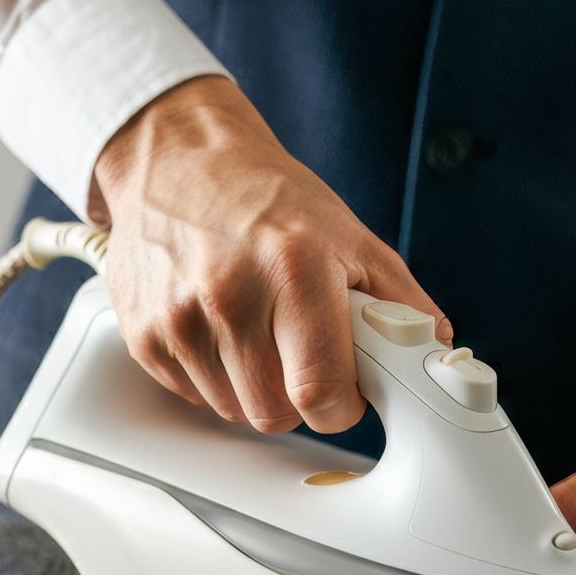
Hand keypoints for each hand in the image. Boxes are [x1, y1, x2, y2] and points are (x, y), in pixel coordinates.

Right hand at [90, 76, 447, 433]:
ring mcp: (178, 316)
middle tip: (298, 354)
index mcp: (294, 268)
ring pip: (231, 410)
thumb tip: (433, 352)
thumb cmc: (267, 198)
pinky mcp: (142, 332)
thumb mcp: (349, 235)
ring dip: (251, 388)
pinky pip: (191, 394)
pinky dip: (210, 375)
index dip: (340, 406)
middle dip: (296, 397)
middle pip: (273, 414)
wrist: (179, 160)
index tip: (344, 392)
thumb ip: (400, 300)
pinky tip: (216, 328)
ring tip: (255, 331)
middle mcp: (230, 294)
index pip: (321, 392)